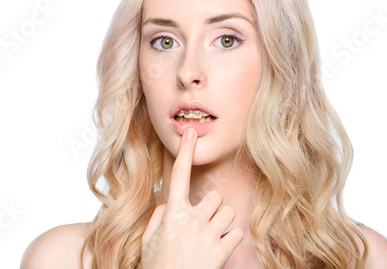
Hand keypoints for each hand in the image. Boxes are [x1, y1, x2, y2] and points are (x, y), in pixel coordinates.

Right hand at [141, 127, 243, 268]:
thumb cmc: (157, 266)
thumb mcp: (150, 239)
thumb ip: (161, 215)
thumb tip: (172, 203)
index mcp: (172, 213)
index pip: (178, 175)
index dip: (185, 151)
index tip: (190, 131)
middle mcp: (192, 219)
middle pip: (215, 197)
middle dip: (212, 207)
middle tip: (203, 222)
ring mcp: (208, 235)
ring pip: (228, 213)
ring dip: (222, 222)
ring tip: (210, 236)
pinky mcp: (221, 251)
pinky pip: (237, 232)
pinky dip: (230, 238)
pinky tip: (218, 248)